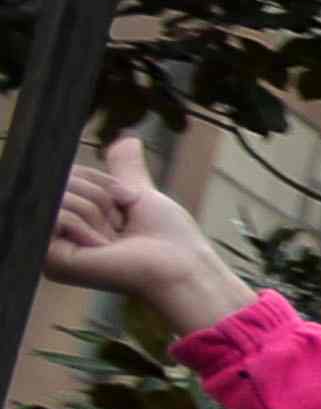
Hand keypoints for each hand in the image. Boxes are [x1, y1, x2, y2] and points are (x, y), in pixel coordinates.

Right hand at [48, 131, 249, 338]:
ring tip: (114, 240)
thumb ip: (124, 169)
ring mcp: (51, 247)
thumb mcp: (139, 194)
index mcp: (73, 219)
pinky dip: (87, 225)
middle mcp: (57, 233)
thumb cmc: (170, 240)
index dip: (100, 180)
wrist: (181, 270)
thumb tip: (128, 138)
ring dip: (97, 211)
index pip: (66, 174)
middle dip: (100, 195)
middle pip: (60, 181)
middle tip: (122, 225)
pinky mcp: (50, 258)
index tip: (127, 201)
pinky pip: (55, 215)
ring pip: (58, 196)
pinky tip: (103, 248)